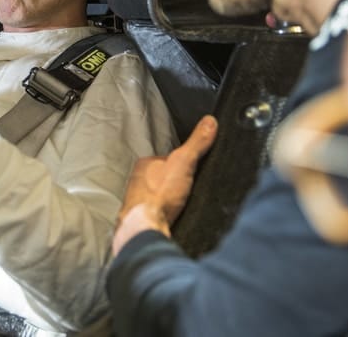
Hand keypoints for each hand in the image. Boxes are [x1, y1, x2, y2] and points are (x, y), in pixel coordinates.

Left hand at [112, 115, 217, 254]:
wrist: (146, 226)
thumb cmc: (159, 194)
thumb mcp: (183, 162)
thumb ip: (196, 143)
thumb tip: (209, 122)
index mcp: (145, 164)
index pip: (166, 158)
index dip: (181, 163)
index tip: (193, 167)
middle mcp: (138, 181)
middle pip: (162, 177)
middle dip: (176, 182)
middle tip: (190, 187)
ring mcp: (139, 200)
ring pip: (160, 195)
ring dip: (172, 199)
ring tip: (185, 202)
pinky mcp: (144, 217)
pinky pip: (160, 211)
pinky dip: (169, 212)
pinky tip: (177, 215)